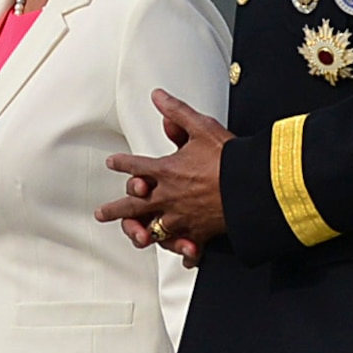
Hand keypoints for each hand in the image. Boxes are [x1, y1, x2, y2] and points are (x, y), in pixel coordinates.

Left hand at [97, 91, 232, 261]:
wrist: (249, 185)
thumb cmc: (227, 157)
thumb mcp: (200, 127)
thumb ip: (176, 113)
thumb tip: (158, 96)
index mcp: (165, 171)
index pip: (136, 165)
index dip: (122, 163)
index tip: (113, 162)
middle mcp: (167, 196)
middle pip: (133, 205)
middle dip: (115, 209)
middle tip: (102, 214)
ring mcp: (181, 217)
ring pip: (152, 228)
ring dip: (139, 233)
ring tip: (134, 237)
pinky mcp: (198, 232)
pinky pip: (187, 244)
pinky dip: (184, 250)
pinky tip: (182, 256)